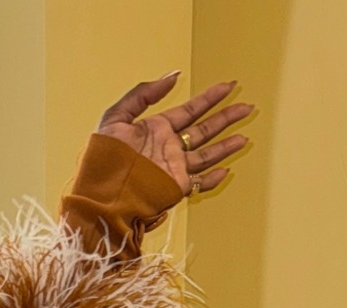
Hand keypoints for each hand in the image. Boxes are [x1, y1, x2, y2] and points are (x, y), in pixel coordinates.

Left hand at [97, 72, 254, 199]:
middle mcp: (169, 148)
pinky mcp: (174, 188)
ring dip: (226, 146)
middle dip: (226, 118)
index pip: (190, 110)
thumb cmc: (103, 156)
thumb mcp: (117, 115)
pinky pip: (198, 183)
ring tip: (244, 136)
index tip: (228, 86)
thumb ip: (144, 93)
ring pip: (206, 155)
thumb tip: (173, 75)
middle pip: (204, 130)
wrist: (100, 193)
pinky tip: (226, 169)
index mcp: (157, 129)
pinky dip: (212, 179)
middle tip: (246, 107)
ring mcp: (173, 169)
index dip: (210, 98)